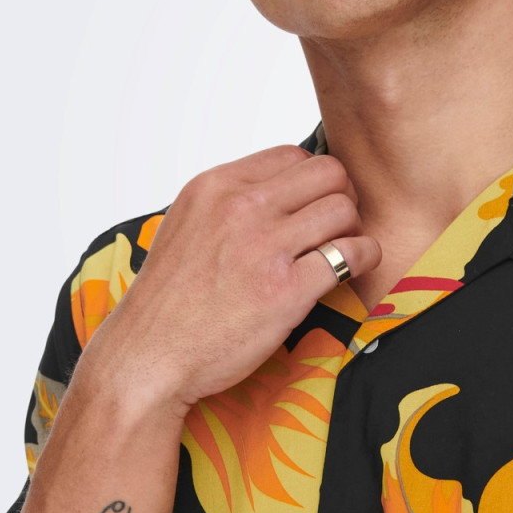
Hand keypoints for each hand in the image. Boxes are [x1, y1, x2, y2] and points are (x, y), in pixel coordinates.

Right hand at [79, 145, 380, 417]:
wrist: (148, 357)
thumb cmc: (169, 298)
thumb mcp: (186, 224)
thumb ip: (229, 202)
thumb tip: (278, 189)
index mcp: (215, 186)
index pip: (292, 155)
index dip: (313, 179)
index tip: (313, 204)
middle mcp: (241, 209)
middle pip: (328, 173)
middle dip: (342, 195)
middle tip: (336, 225)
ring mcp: (264, 248)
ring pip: (343, 209)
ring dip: (353, 228)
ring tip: (341, 250)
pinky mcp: (286, 290)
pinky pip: (351, 254)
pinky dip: (365, 258)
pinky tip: (356, 268)